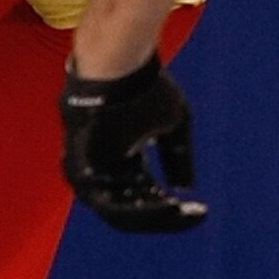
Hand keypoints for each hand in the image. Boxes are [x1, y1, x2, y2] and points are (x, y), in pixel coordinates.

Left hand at [61, 52, 206, 233]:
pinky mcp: (77, 168)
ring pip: (117, 210)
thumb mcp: (174, 125)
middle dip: (163, 216)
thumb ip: (178, 157)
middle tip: (189, 215)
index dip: (173, 208)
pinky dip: (132, 206)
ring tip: (177, 212)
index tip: (201, 212)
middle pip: (132, 209)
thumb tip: (186, 190)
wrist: (117, 62)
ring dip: (150, 215)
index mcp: (123, 157)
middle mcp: (103, 167)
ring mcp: (87, 169)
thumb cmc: (146, 86)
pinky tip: (161, 204)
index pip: (147, 196)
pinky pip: (103, 201)